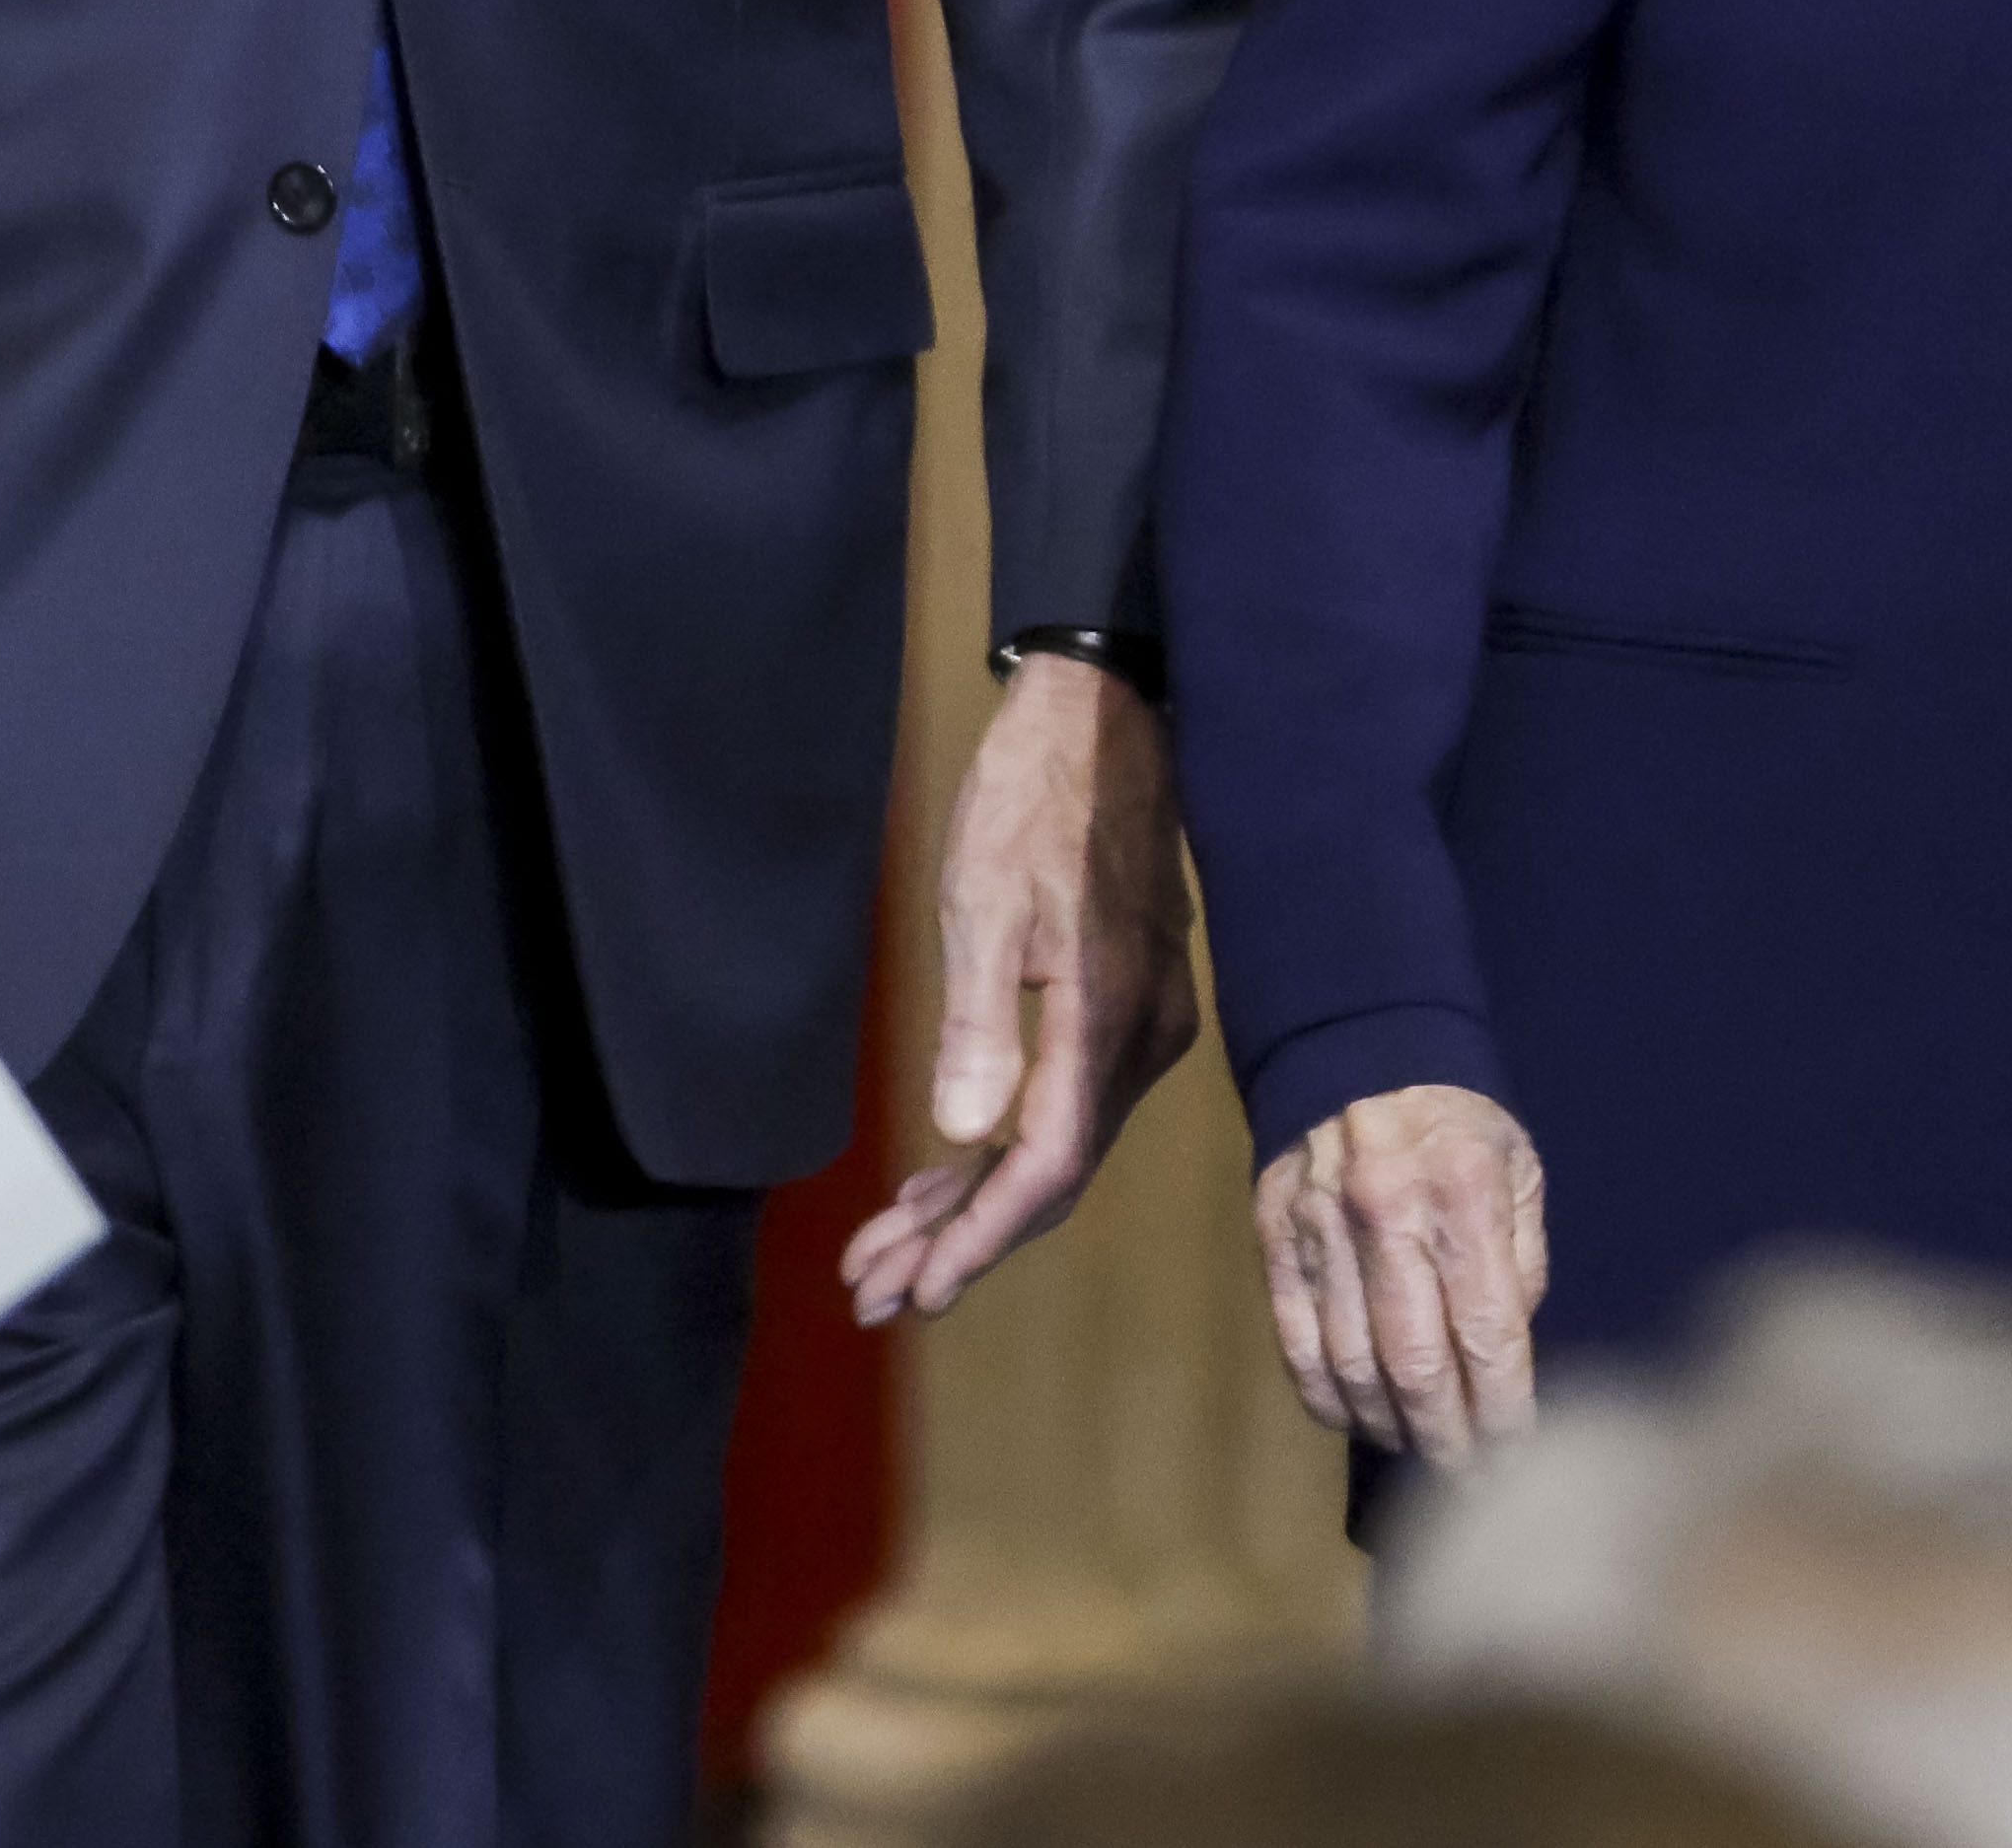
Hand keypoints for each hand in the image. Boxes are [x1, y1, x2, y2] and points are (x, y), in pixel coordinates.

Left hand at [838, 651, 1200, 1323]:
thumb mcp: (982, 897)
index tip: (916, 1291)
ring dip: (972, 1201)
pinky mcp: (1127, 1008)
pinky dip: (1001, 1148)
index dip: (981, 1238)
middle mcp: (1138, 1041)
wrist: (1105, 720)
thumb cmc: (1032, 797)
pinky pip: (1065, 1107)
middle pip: (1049, 1174)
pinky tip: (945, 1173)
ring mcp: (1140, 1027)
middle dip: (960, 1239)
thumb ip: (978, 1022)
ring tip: (887, 1251)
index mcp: (1105, 1020)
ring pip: (1056, 1145)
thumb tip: (967, 1138)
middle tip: (871, 1291)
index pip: (1046, 1167)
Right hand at [1253, 1082, 1544, 1462]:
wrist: (1358, 1045)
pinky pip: (1296, 1342)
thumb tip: (1509, 1354)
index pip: (1489, 1337)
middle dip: (1451, 1442)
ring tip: (1420, 1450)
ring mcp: (1322, 1229)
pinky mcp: (1275, 1236)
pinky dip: (1326, 1397)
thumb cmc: (1456, 1121)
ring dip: (1390, 1428)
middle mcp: (1389, 1217)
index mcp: (1463, 1197)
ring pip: (1352, 1366)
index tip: (1519, 1462)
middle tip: (1473, 1483)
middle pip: (1417, 1367)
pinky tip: (1357, 1420)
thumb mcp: (1517, 1169)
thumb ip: (1520, 1262)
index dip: (1505, 1414)